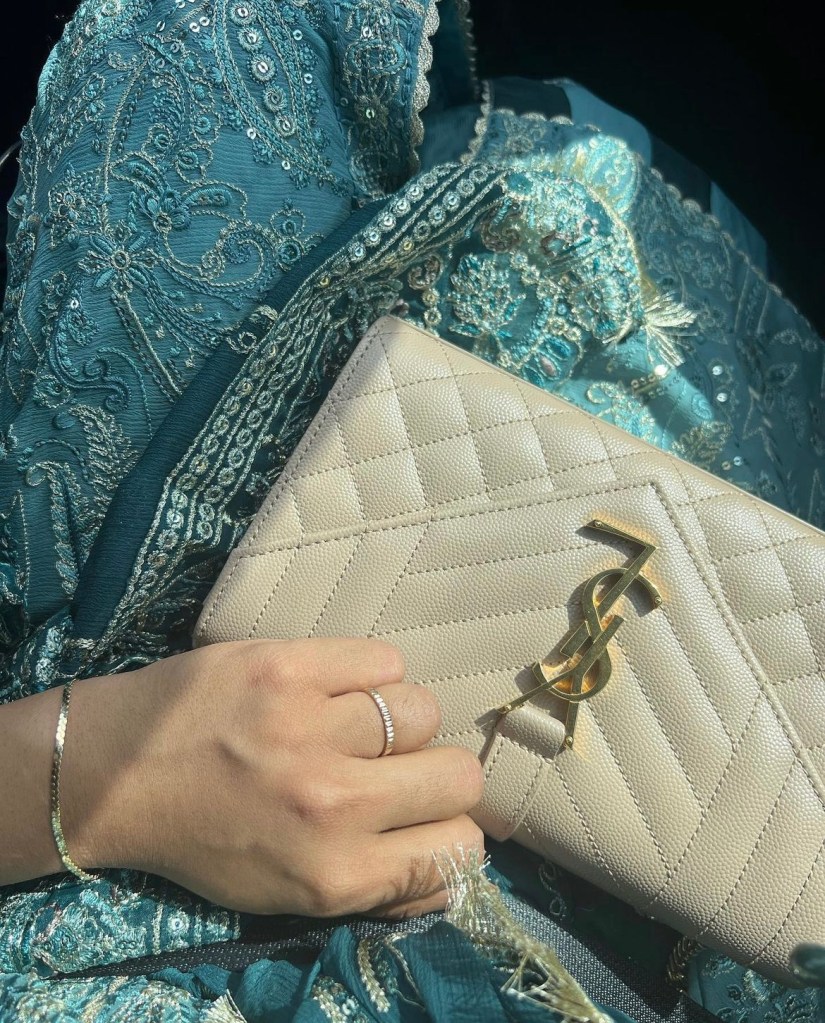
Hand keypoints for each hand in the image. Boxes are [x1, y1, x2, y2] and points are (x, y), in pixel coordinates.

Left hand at [62, 638, 484, 917]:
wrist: (116, 773)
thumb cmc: (205, 840)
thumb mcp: (288, 898)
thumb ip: (377, 890)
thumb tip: (455, 867)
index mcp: (335, 875)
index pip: (460, 850)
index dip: (449, 831)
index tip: (423, 818)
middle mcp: (332, 804)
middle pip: (459, 775)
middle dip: (438, 774)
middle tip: (395, 767)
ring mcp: (310, 727)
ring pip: (423, 710)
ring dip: (398, 720)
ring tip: (353, 724)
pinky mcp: (288, 665)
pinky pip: (383, 659)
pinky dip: (368, 674)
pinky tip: (333, 688)